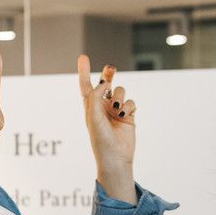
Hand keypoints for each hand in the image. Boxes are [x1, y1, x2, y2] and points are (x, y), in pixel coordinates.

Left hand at [78, 54, 136, 203]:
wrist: (116, 157)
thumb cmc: (100, 140)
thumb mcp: (93, 116)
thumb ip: (95, 96)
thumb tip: (105, 82)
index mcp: (90, 107)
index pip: (86, 85)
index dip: (84, 71)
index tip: (83, 57)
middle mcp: (103, 107)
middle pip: (106, 83)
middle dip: (109, 74)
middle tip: (111, 69)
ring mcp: (116, 110)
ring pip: (121, 91)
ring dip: (120, 96)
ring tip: (117, 109)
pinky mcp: (129, 115)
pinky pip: (131, 102)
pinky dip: (128, 106)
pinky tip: (124, 116)